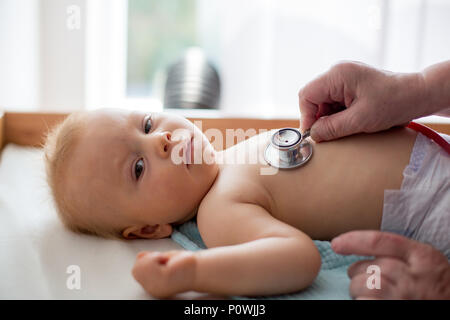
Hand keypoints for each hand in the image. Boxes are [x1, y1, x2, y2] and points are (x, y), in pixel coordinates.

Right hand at [132, 250, 196, 297]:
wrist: (200, 268)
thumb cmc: (185, 265)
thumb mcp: (164, 260)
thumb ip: (151, 260)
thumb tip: (140, 256)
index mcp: (153, 287)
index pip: (136, 271)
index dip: (146, 261)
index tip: (161, 260)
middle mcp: (153, 290)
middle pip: (136, 268)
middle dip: (147, 259)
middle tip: (164, 260)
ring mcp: (157, 286)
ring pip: (140, 264)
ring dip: (153, 257)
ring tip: (166, 261)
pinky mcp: (163, 279)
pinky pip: (149, 261)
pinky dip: (157, 256)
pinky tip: (167, 261)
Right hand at [298, 61, 428, 141]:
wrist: (417, 95)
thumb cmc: (393, 103)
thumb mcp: (360, 120)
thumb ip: (332, 128)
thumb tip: (312, 135)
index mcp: (337, 75)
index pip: (307, 95)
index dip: (307, 116)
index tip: (314, 134)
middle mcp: (337, 73)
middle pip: (313, 98)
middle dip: (319, 118)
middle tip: (330, 133)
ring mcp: (343, 79)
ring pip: (323, 102)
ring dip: (329, 118)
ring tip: (347, 126)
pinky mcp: (349, 86)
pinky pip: (334, 102)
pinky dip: (337, 115)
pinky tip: (351, 121)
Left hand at [331, 230, 449, 299]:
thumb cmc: (437, 288)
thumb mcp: (426, 263)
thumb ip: (401, 254)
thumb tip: (364, 254)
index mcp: (421, 256)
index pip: (378, 241)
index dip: (353, 241)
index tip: (336, 244)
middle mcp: (411, 275)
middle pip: (366, 266)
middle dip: (360, 274)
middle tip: (371, 283)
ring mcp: (403, 296)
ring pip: (361, 285)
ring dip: (359, 291)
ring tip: (374, 296)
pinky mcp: (392, 309)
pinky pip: (363, 302)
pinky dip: (362, 302)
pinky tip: (373, 303)